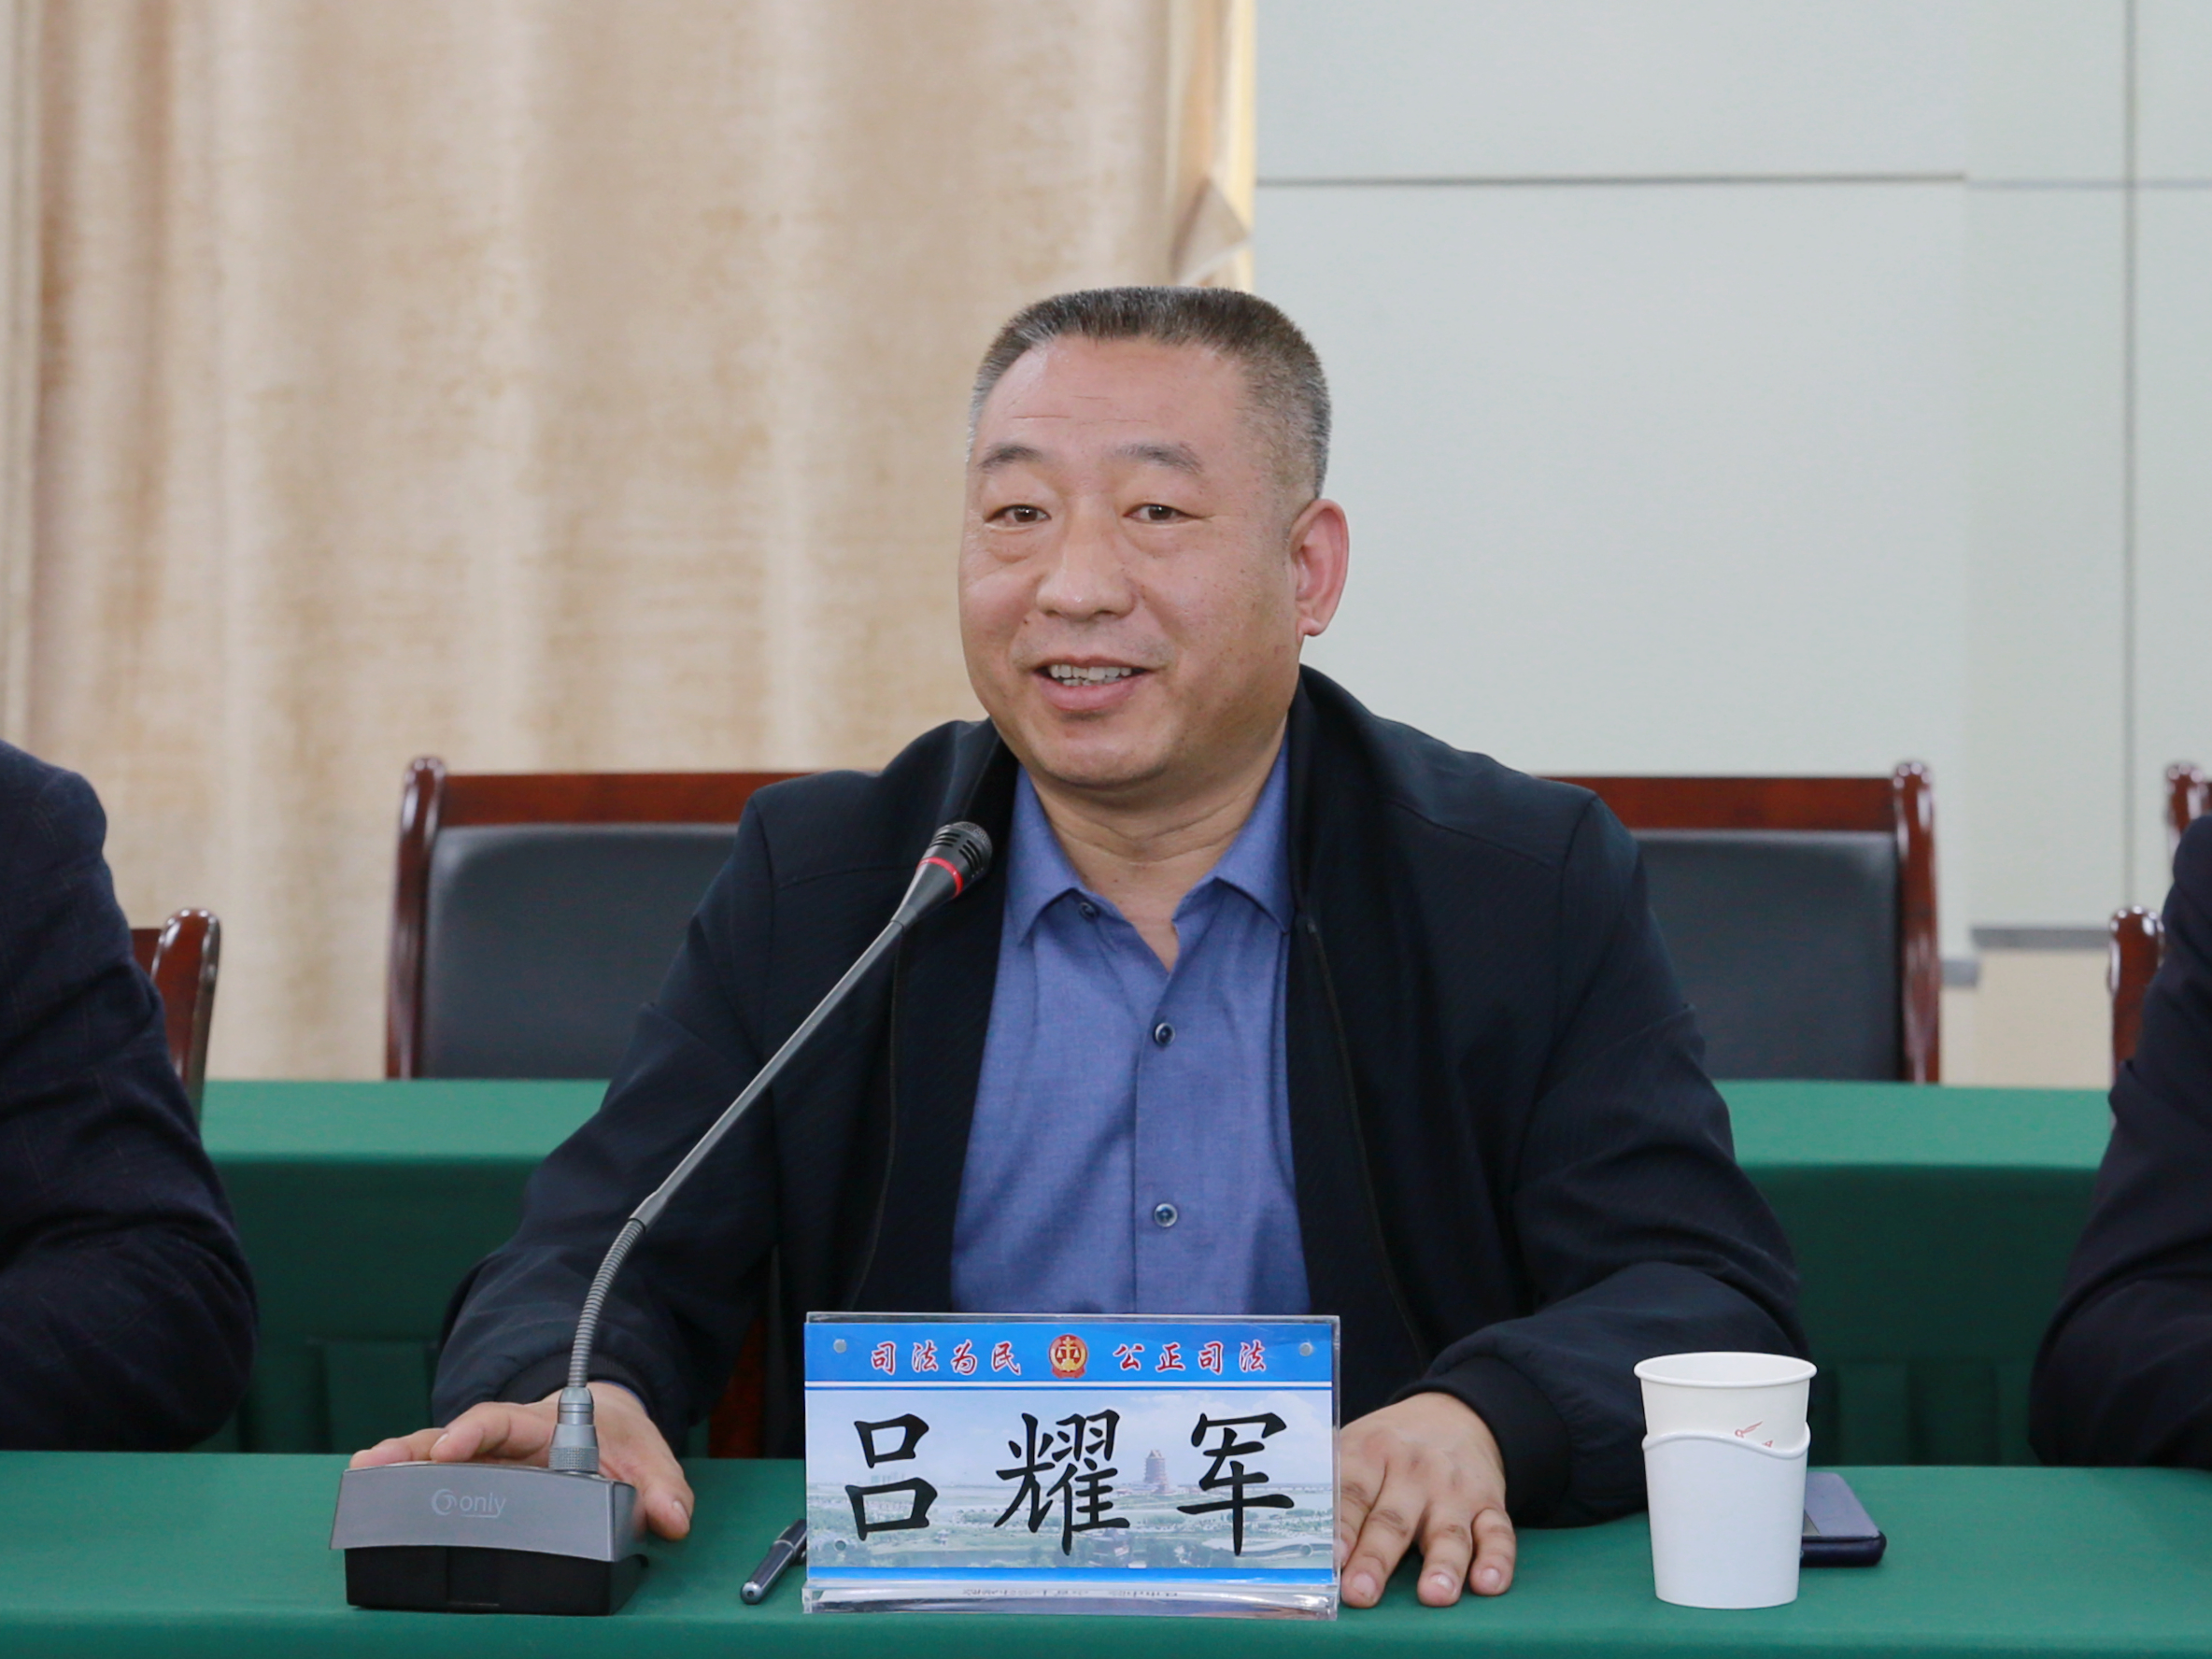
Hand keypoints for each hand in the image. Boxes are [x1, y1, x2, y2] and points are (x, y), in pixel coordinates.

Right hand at [348, 1382, 694, 1539]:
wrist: (609, 1431)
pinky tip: (370, 1493)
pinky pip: (436, 1479)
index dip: (477, 1430)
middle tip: (375, 1462)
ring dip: (399, 1465)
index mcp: (544, 1424)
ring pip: (436, 1456)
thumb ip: (661, 1487)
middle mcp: (506, 1439)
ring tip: (361, 1474)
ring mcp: (486, 1460)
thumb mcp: (648, 1458)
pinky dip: (404, 1484)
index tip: (451, 1445)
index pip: (505, 1420)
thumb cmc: (621, 1442)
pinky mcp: (475, 1481)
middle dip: (416, 1447)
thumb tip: (672, 1518)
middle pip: (455, 1436)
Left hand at [1337, 1392, 1513, 1606]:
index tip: (1330, 1557)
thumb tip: (1278, 1527)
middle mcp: (1413, 1471)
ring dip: (1443, 1564)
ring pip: (1448, 1531)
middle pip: (1393, 1520)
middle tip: (1361, 1591)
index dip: (1340, 1526)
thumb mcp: (1354, 1446)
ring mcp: (1453, 1489)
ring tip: (1435, 1594)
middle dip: (1376, 1558)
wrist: (1455, 1413)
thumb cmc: (1389, 1444)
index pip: (1351, 1492)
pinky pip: (1498, 1532)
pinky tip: (1488, 1583)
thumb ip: (1326, 1485)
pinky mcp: (1490, 1504)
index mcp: (1370, 1453)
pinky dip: (1497, 1559)